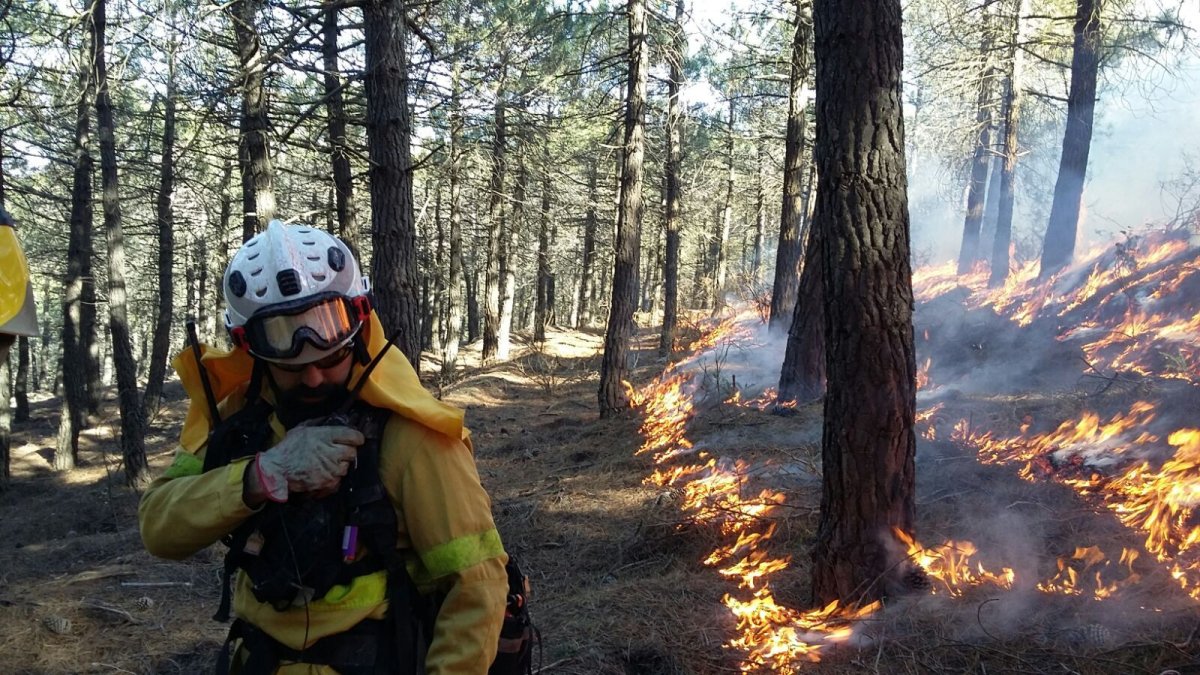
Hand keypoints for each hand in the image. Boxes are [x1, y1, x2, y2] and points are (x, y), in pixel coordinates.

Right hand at [249, 425, 363, 502]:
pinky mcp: (328, 482)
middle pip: (352, 452)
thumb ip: (318, 425)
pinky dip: (333, 478)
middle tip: (338, 453)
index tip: (355, 439)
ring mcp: (331, 468)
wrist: (277, 470)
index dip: (356, 438)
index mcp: (326, 436)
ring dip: (340, 465)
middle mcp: (331, 451)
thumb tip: (328, 421)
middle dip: (347, 452)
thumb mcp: (302, 429)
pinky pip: (339, 480)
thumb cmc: (288, 449)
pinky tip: (324, 474)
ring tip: (327, 464)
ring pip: (346, 467)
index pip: (353, 435)